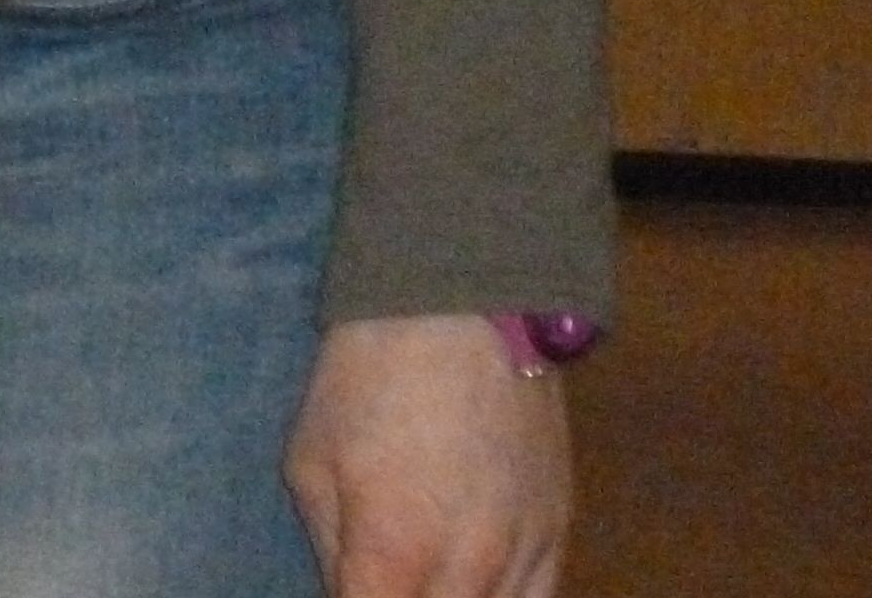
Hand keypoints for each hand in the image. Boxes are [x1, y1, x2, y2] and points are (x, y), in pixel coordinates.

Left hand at [286, 313, 572, 597]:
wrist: (463, 302)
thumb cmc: (368, 375)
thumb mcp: (311, 461)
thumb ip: (332, 551)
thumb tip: (349, 591)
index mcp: (395, 555)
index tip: (350, 587)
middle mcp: (469, 572)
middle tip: (386, 575)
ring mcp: (524, 556)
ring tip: (425, 575)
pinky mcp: (560, 532)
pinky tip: (474, 587)